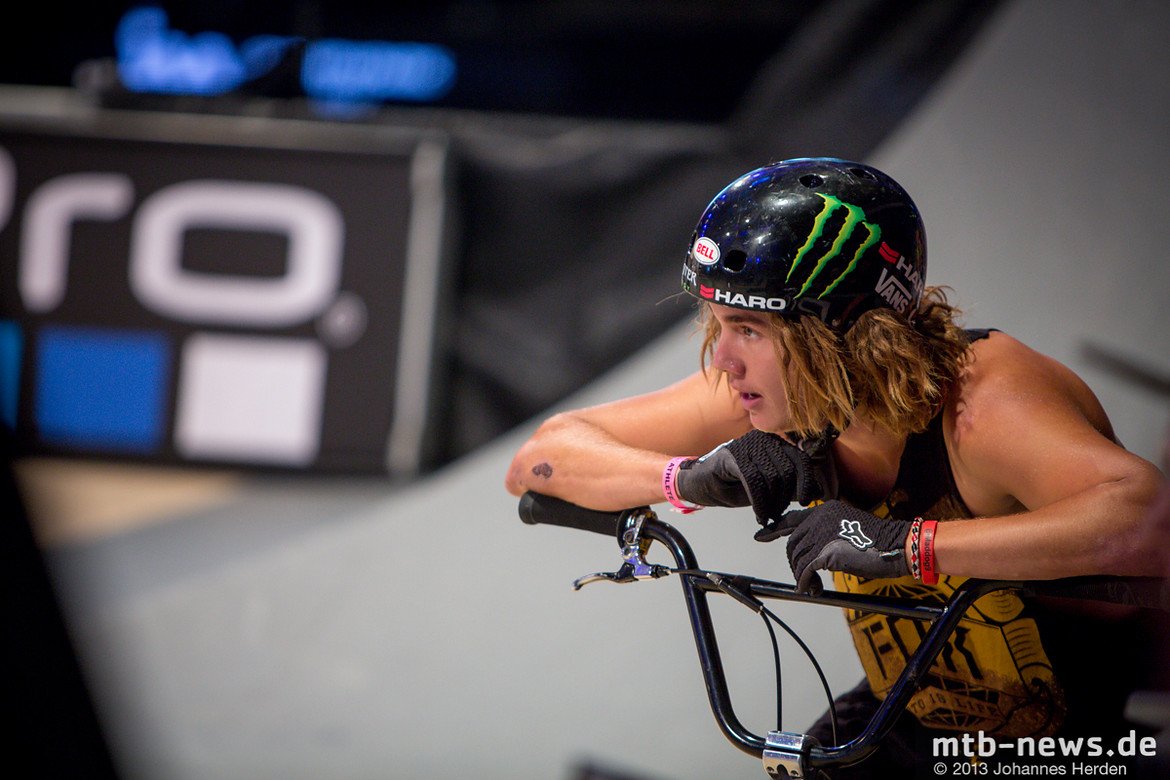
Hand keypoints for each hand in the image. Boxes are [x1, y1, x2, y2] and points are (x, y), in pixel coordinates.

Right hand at [674, 429, 835, 519]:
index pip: (801, 459)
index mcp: (775, 442)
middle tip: (777, 513)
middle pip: (788, 470)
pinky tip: (758, 513)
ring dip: (771, 503)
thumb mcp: (769, 485)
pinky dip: (759, 502)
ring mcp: (747, 445)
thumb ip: (790, 485)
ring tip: (766, 514)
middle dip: (785, 498)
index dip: (806, 482)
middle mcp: (762, 439)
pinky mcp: (732, 456)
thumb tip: (818, 492)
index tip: (805, 500)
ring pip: (772, 478)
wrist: (701, 483)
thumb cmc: (735, 483)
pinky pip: (754, 482)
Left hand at [754, 500, 910, 594]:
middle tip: (803, 577)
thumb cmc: (878, 542)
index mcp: (825, 509)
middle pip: (792, 543)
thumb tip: (811, 554)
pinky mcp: (826, 551)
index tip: (760, 535)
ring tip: (812, 586)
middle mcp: (820, 518)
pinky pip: (806, 569)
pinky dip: (804, 582)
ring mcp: (822, 533)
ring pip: (798, 558)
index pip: (791, 518)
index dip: (774, 529)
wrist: (897, 546)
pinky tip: (810, 589)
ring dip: (802, 575)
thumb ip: (827, 534)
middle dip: (794, 562)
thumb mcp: (847, 529)